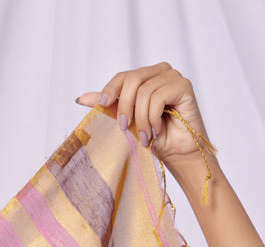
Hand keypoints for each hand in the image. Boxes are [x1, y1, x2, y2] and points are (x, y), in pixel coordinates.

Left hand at [76, 64, 209, 163]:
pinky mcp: (184, 86)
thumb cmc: (155, 138)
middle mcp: (160, 72)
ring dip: (141, 120)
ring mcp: (173, 77)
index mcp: (146, 77)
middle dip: (125, 106)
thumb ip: (110, 106)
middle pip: (133, 79)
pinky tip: (157, 131)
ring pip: (145, 91)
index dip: (111, 88)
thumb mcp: (127, 121)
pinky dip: (153, 118)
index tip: (104, 104)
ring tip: (145, 137)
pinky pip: (158, 97)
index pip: (124, 75)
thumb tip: (81, 98)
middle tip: (125, 128)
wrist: (178, 155)